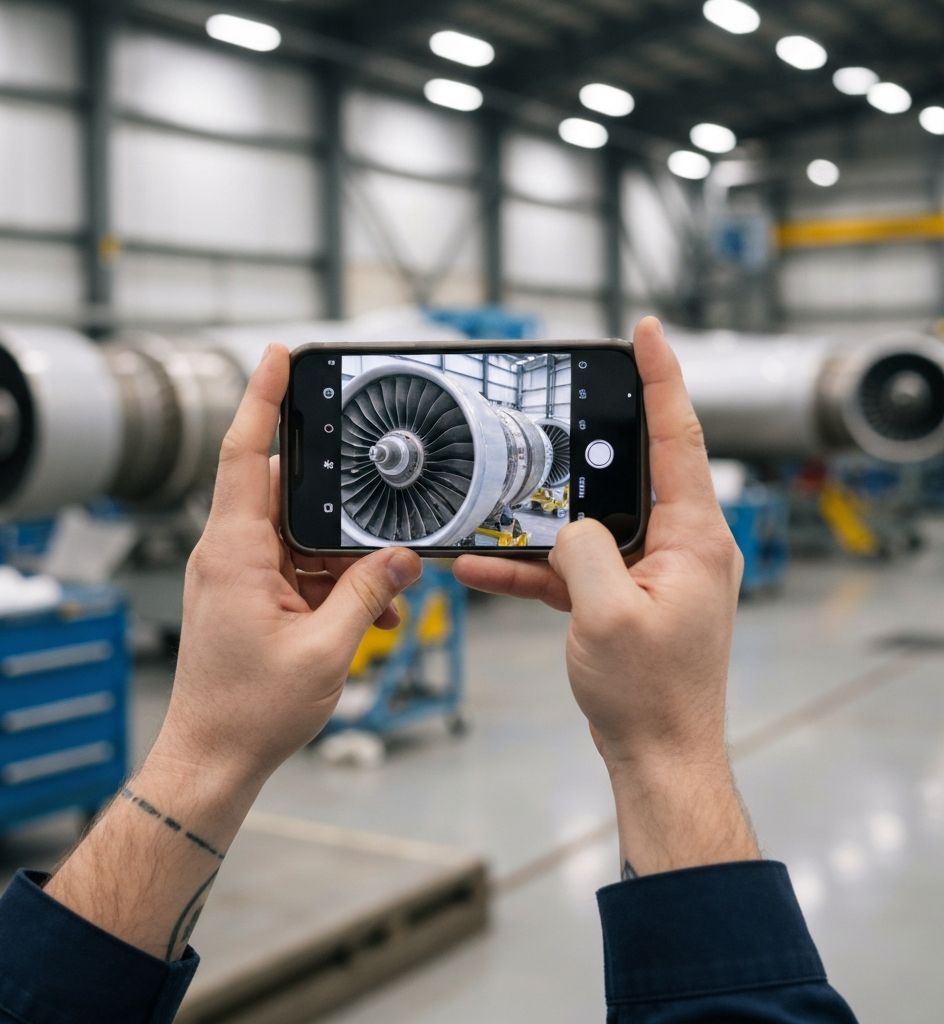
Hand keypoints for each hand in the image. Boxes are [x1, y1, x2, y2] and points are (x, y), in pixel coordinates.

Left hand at [154, 344, 421, 786]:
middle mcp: (228, 553)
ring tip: (382, 592)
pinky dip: (331, 581)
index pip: (245, 456)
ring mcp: (237, 574)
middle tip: (380, 507)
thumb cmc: (250, 711)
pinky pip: (296, 567)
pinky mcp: (248, 594)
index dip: (259, 400)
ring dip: (343, 557)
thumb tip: (402, 555)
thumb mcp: (326, 649)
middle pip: (287, 493)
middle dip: (340, 503)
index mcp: (234, 554)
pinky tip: (368, 610)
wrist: (211, 758)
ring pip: (300, 535)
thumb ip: (366, 592)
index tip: (277, 356)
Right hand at [454, 317, 755, 873]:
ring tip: (499, 495)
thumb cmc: (650, 694)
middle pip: (633, 470)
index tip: (646, 333)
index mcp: (694, 538)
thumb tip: (568, 524)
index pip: (678, 438)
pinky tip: (485, 565)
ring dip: (544, 515)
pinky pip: (575, 567)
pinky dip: (535, 564)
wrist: (657, 755)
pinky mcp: (623, 597)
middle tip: (560, 404)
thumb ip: (581, 549)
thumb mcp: (605, 614)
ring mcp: (651, 572)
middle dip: (592, 440)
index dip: (663, 379)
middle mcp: (680, 546)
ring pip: (592, 520)